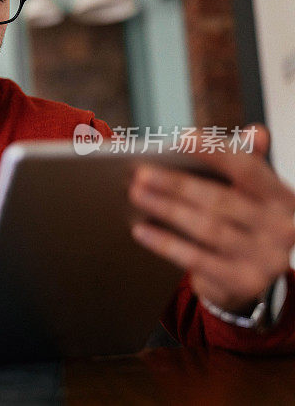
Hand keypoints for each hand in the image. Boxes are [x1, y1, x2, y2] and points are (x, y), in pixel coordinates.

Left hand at [129, 125, 294, 313]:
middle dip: (176, 184)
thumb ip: (245, 162)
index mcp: (282, 198)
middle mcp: (282, 228)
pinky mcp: (244, 282)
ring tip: (136, 194)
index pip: (248, 169)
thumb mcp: (248, 194)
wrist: (249, 278)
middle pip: (220, 200)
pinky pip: (196, 259)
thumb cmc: (241, 224)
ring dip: (166, 209)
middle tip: (140, 173)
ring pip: (206, 228)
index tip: (181, 138)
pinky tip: (140, 230)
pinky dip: (165, 243)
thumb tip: (255, 132)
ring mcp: (266, 258)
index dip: (215, 152)